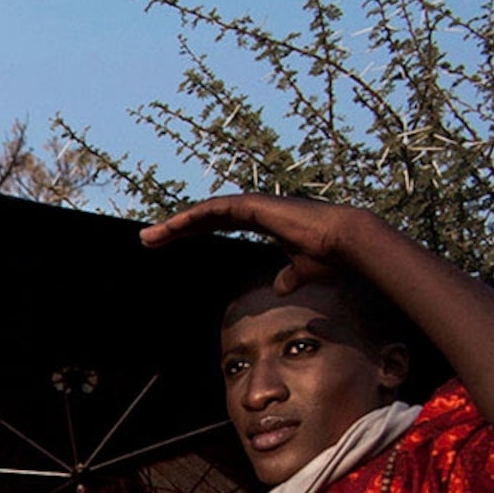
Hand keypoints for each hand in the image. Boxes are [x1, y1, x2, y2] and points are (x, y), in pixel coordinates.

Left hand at [141, 193, 374, 289]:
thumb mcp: (302, 272)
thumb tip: (280, 287)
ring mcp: (256, 205)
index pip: (220, 222)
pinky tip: (173, 226)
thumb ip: (289, 277)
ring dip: (175, 223)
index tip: (170, 240)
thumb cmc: (329, 257)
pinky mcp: (256, 206)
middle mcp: (257, 209)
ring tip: (149, 236)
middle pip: (206, 216)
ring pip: (206, 211)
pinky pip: (216, 209)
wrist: (346, 243)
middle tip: (147, 238)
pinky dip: (193, 216)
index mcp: (265, 221)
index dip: (195, 229)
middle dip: (176, 227)